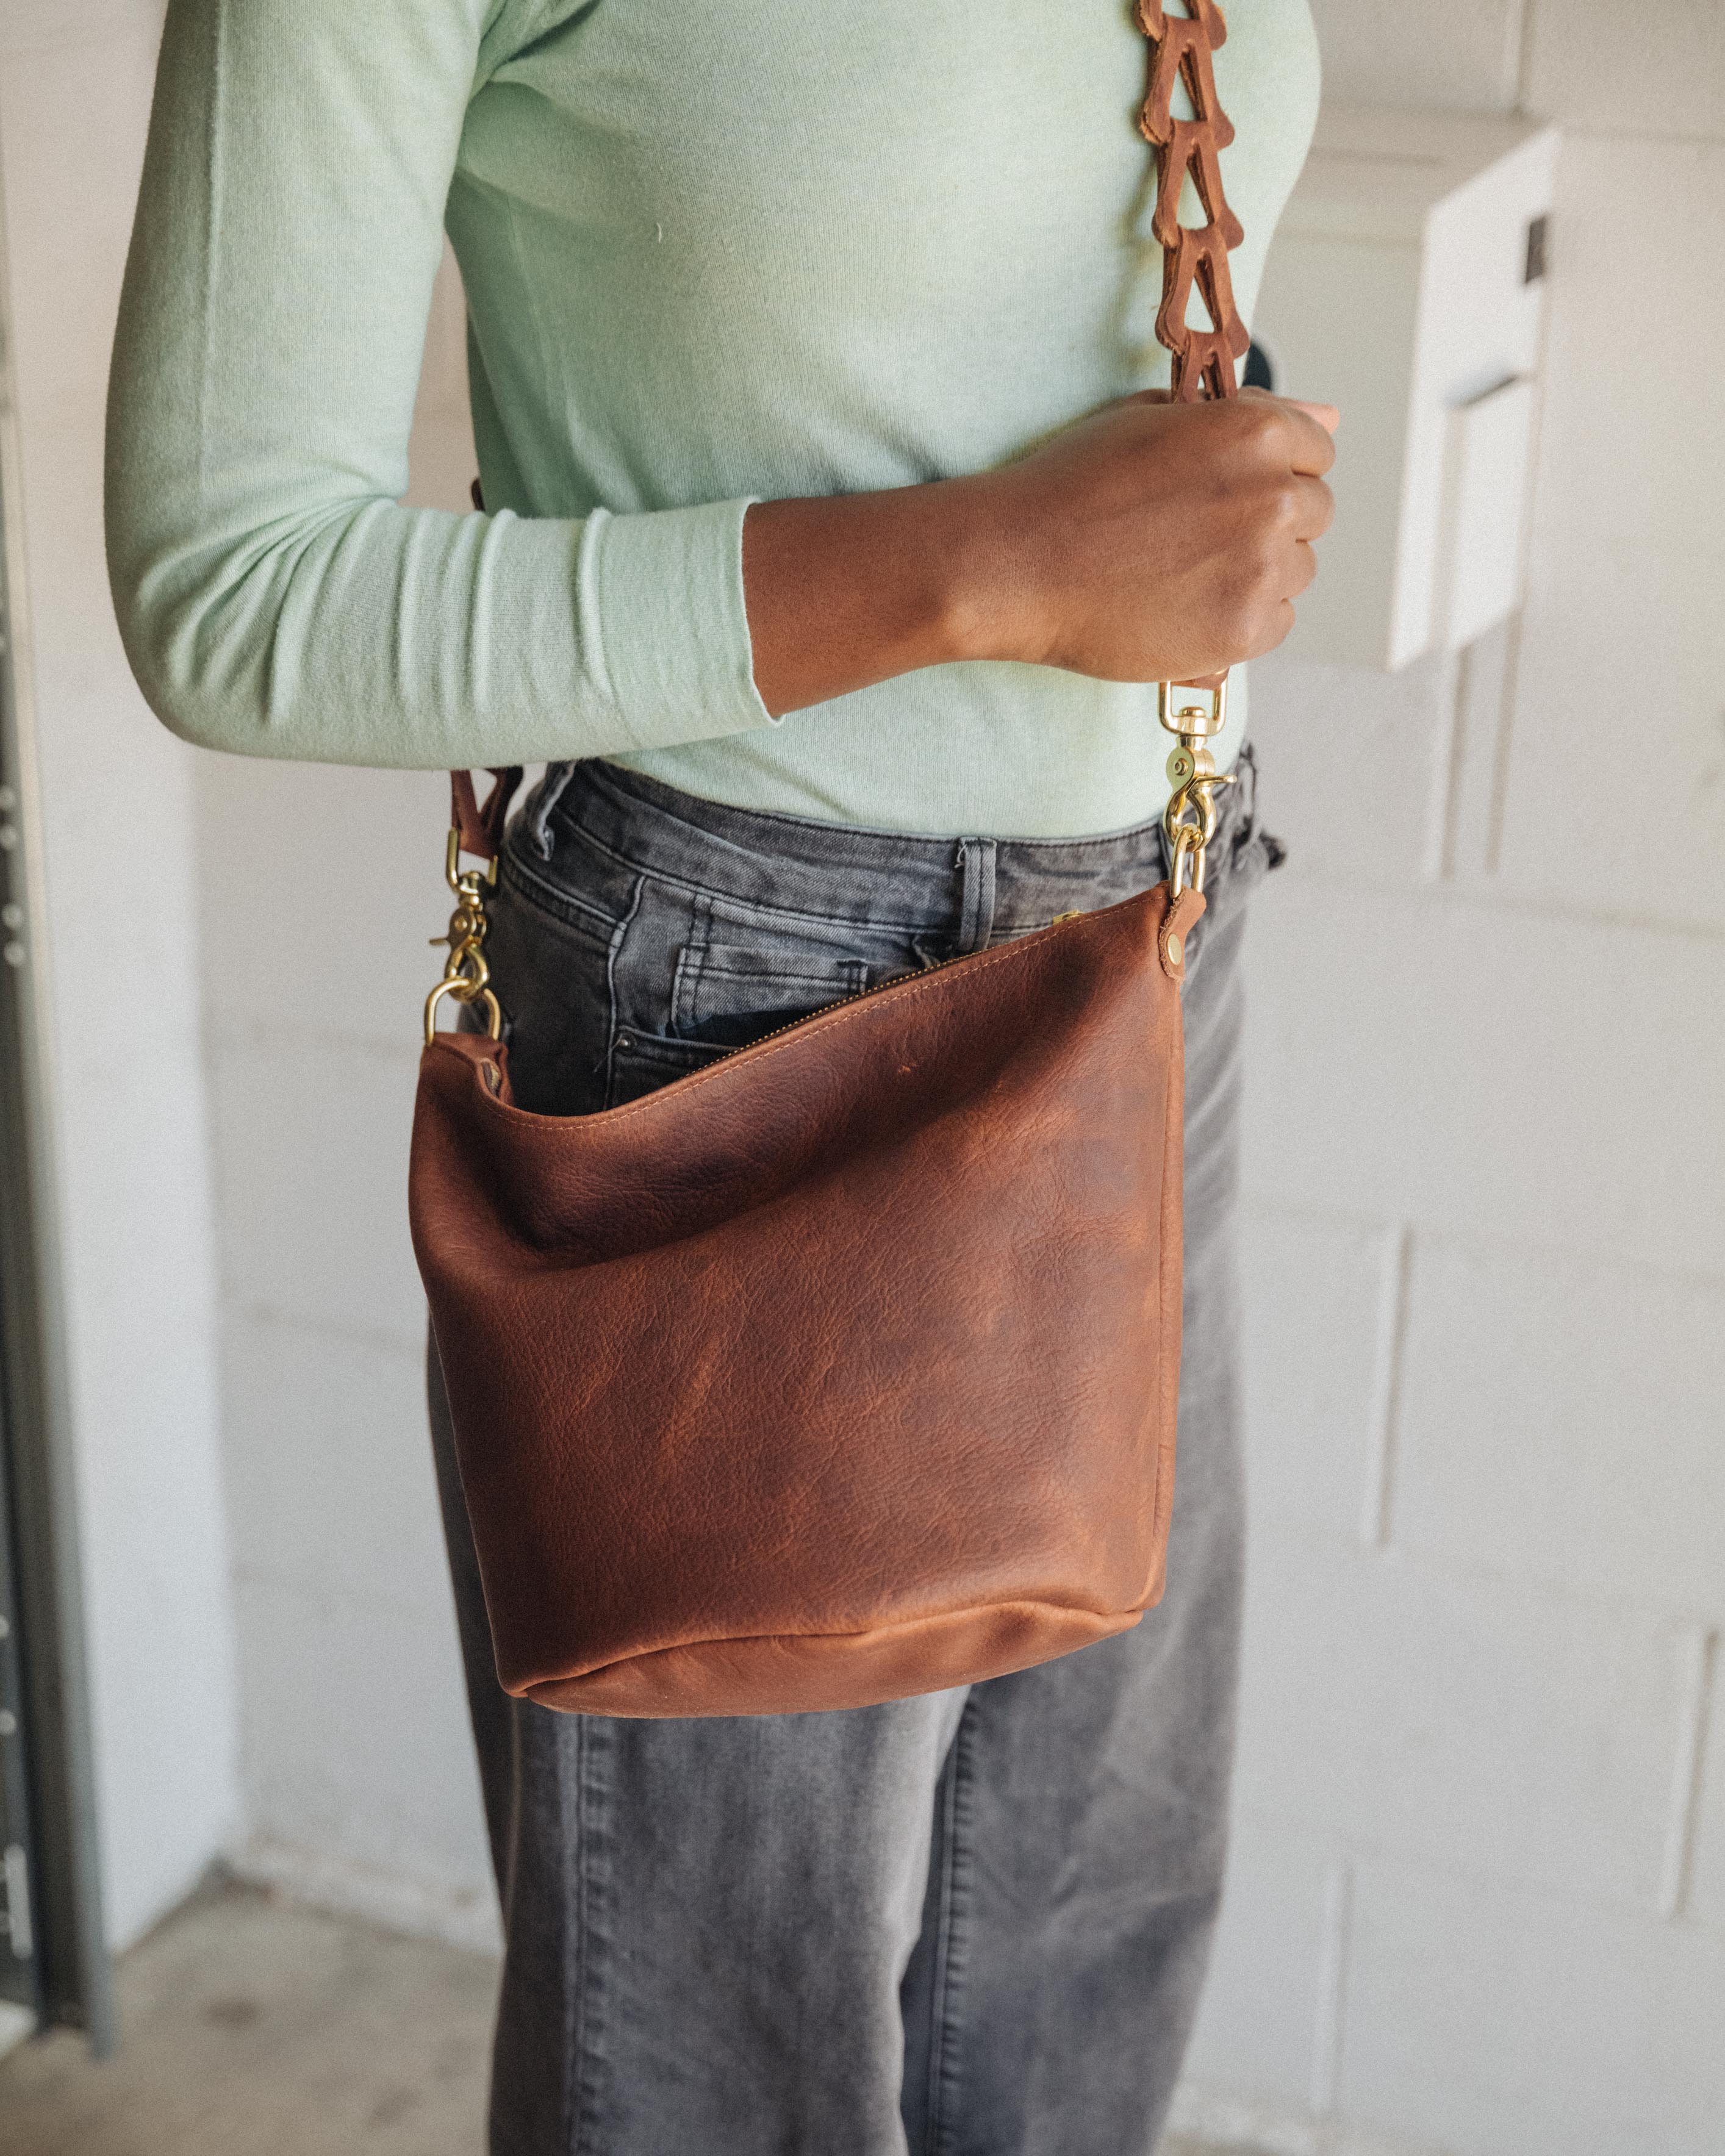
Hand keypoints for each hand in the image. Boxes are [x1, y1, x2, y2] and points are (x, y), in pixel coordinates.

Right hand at [740, 389, 1336, 716]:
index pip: (1316, 451)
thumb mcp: (1157, 421)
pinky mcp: (1242, 631)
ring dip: (1256, 572)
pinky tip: (1184, 606)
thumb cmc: (1074, 486)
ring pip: (1296, 572)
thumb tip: (1328, 418)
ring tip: (1182, 572)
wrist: (1017, 565)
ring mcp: (1261, 569)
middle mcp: (1272, 497)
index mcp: (1256, 433)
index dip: (1272, 469)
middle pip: (1313, 513)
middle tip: (1195, 535)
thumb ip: (1251, 418)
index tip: (1228, 488)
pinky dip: (1241, 619)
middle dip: (1268, 521)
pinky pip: (1275, 623)